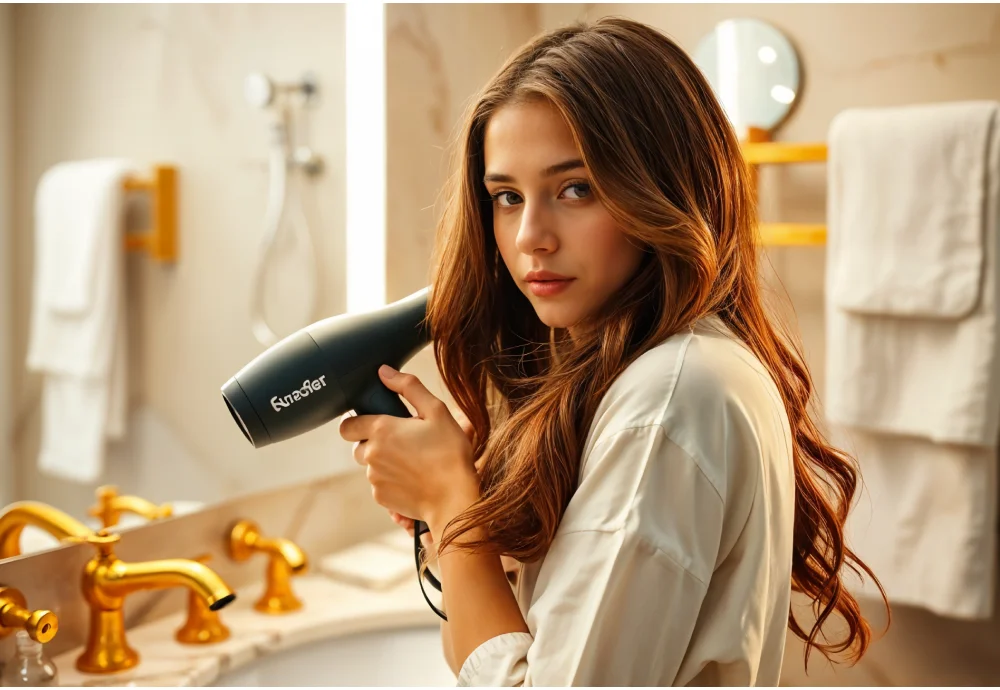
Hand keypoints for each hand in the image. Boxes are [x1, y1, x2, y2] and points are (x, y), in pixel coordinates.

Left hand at [340, 365, 479, 536]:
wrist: (454, 498)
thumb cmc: (449, 453)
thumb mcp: (436, 411)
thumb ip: (408, 387)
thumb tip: (384, 372)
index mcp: (381, 430)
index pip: (346, 425)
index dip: (356, 422)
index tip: (373, 423)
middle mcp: (371, 454)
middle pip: (358, 446)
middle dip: (374, 443)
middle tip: (402, 442)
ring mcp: (374, 478)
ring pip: (371, 466)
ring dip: (385, 462)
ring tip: (413, 461)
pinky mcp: (381, 497)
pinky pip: (380, 485)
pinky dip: (392, 481)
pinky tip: (414, 478)